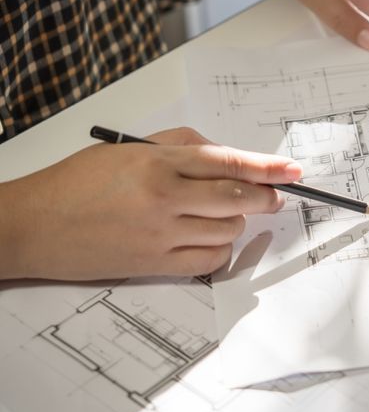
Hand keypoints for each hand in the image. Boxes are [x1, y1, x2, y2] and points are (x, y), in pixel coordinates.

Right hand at [0, 128, 301, 280]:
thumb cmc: (77, 183)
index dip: (266, 167)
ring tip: (225, 214)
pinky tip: (212, 239)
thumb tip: (226, 156)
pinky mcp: (153, 265)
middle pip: (237, 198)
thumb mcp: (128, 149)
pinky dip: (221, 250)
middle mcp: (163, 198)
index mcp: (157, 163)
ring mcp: (160, 235)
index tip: (292, 170)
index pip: (228, 162)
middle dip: (265, 196)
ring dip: (238, 221)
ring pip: (228, 230)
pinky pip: (209, 262)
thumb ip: (179, 146)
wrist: (32, 226)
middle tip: (274, 195)